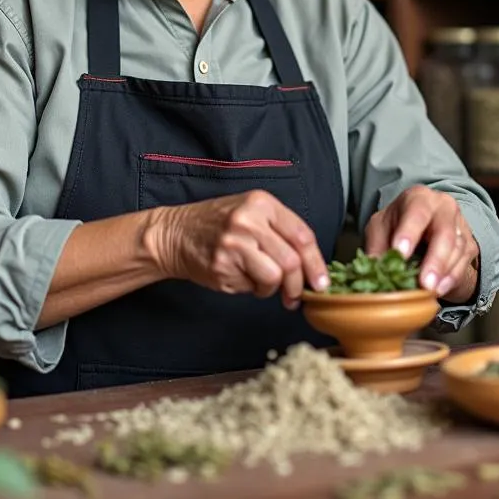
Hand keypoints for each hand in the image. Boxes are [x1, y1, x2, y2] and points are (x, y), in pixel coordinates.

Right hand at [149, 191, 329, 309]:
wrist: (176, 233)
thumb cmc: (218, 225)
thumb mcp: (251, 212)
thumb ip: (280, 231)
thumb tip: (312, 266)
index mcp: (262, 203)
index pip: (302, 235)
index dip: (317, 263)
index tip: (322, 282)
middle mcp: (249, 220)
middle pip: (291, 260)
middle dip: (297, 285)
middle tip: (294, 295)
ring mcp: (234, 242)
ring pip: (274, 276)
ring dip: (272, 287)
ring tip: (260, 281)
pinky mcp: (222, 264)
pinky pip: (251, 286)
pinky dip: (252, 288)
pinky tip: (240, 276)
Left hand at [364, 187, 479, 302]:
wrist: (423, 227)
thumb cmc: (398, 224)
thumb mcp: (380, 229)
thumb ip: (376, 247)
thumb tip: (372, 270)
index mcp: (418, 198)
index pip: (416, 212)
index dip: (409, 232)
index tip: (400, 253)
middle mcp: (443, 207)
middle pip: (444, 232)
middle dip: (434, 259)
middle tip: (424, 283)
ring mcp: (459, 225)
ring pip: (457, 250)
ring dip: (444, 273)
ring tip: (430, 291)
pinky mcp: (469, 244)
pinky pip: (464, 263)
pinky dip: (451, 278)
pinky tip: (440, 290)